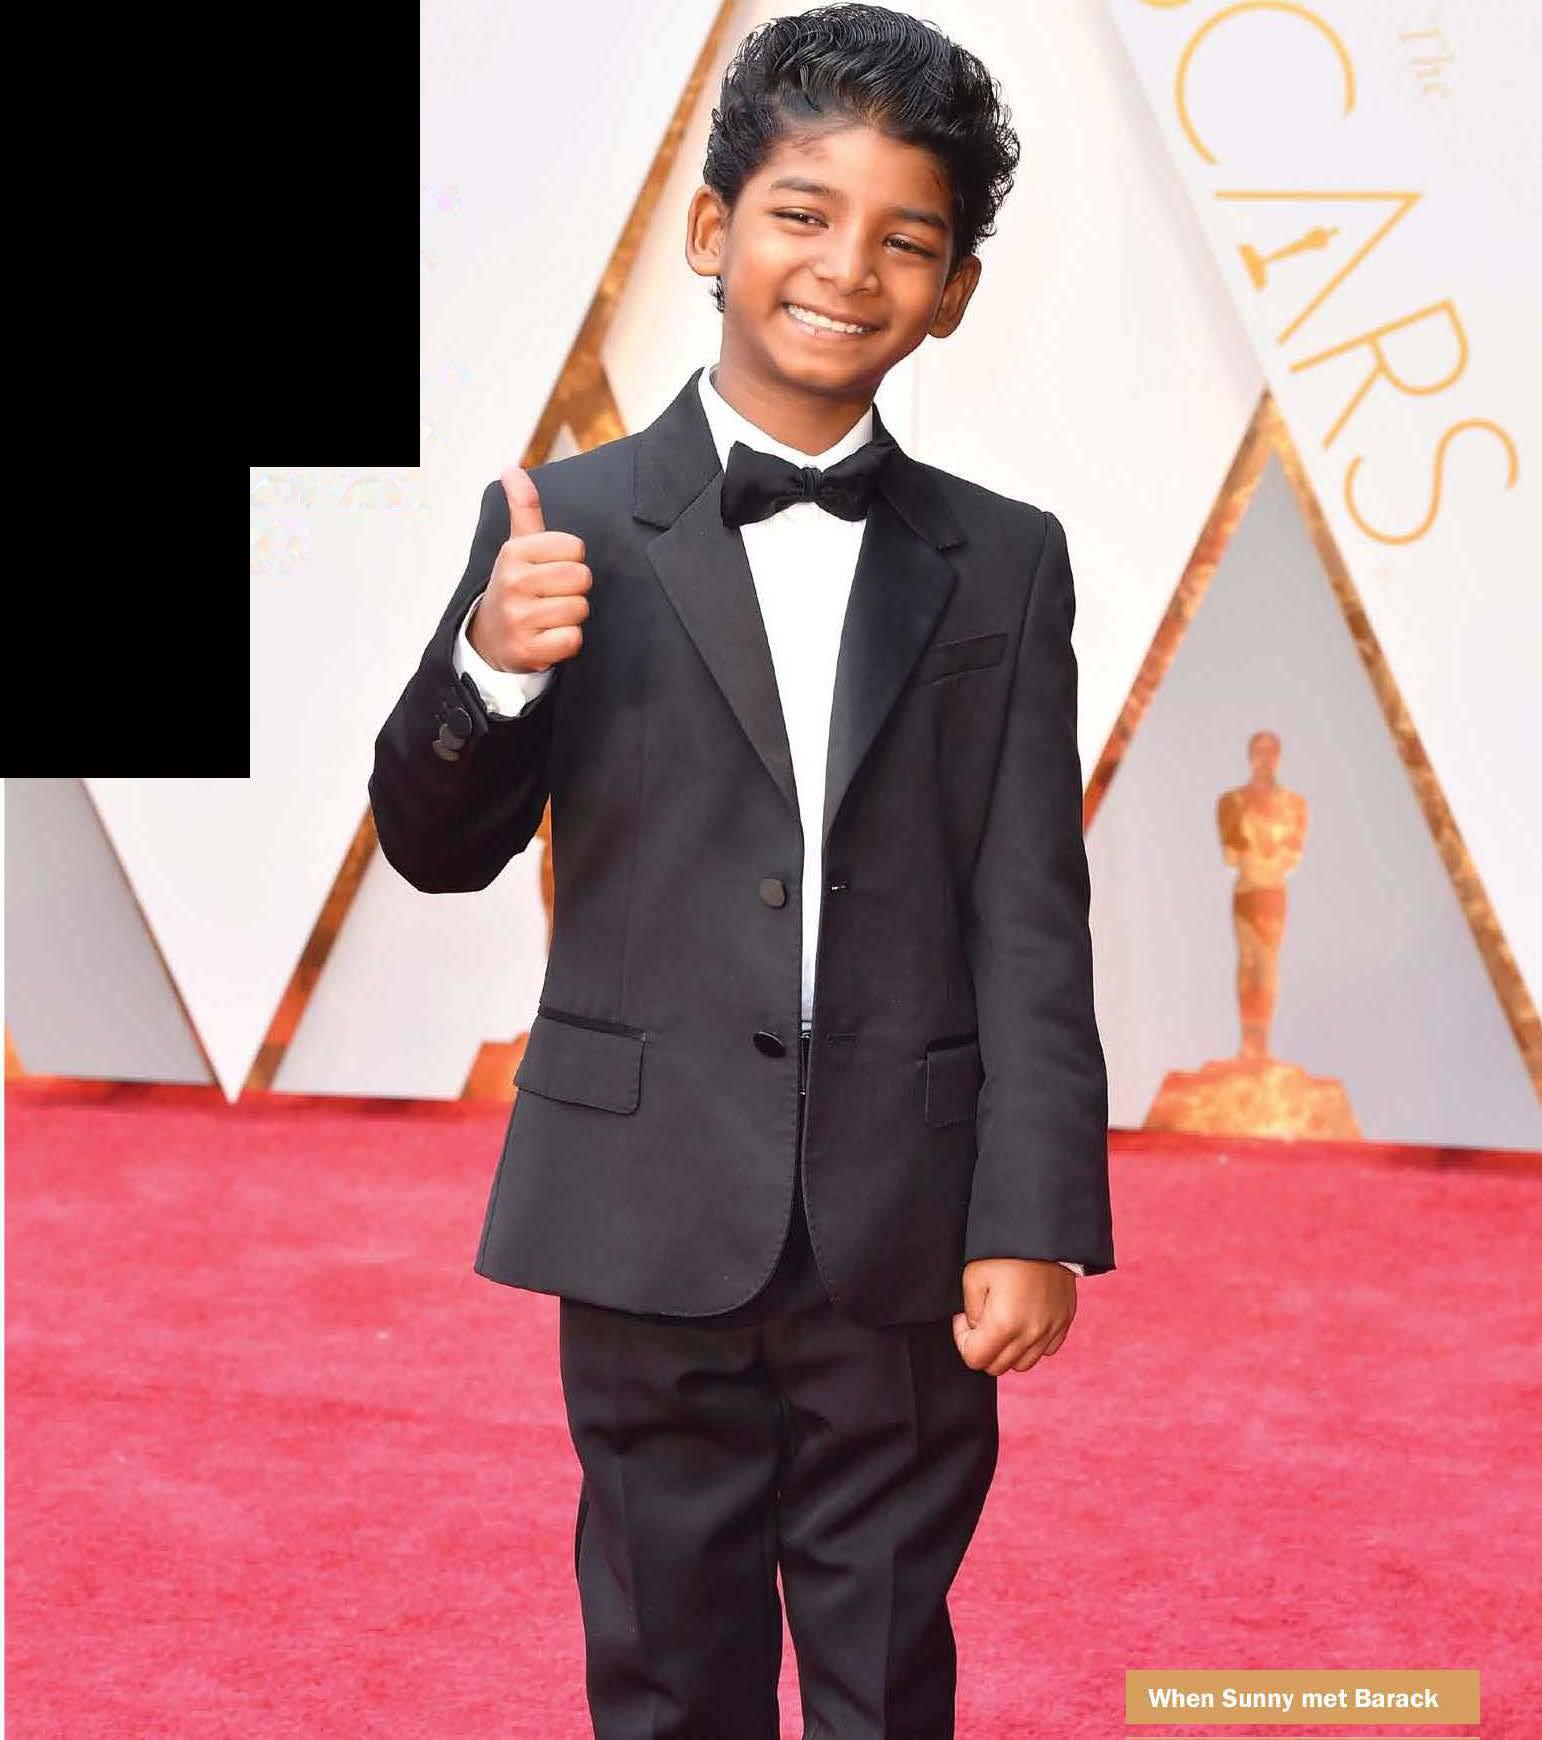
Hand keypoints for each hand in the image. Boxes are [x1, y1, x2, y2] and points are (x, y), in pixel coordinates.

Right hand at [468, 465, 591, 674]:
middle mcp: (513, 583)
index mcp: (514, 553)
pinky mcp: (529, 650)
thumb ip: (524, 508)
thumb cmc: (515, 586)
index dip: (571, 560)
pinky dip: (567, 641)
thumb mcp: (518, 546)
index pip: (575, 548)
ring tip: (549, 616)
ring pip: (579, 609)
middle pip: (581, 578)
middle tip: (552, 595)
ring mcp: (519, 619)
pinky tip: (548, 637)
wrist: (490, 638)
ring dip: (571, 616)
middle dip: (574, 589)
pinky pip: (573, 639)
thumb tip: (512, 469)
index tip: (550, 570)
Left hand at [952, 1258, 1076, 1375]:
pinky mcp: (1064, 1321)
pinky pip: (1046, 1350)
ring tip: (1003, 1322)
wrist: (1043, 1232)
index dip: (963, 1340)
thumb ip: (971, 1313)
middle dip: (984, 1348)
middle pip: (998, 1366)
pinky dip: (1032, 1343)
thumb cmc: (1004, 1252)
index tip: (965, 1318)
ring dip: (1008, 1350)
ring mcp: (1051, 1330)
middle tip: (981, 1320)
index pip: (975, 1359)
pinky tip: (1024, 1320)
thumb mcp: (973, 1277)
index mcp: (1004, 1325)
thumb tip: (977, 1328)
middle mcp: (1031, 1334)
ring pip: (1023, 1364)